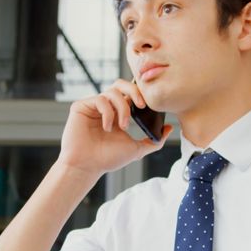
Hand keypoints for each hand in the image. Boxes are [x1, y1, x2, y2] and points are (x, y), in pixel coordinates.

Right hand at [57, 79, 173, 175]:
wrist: (87, 167)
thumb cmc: (107, 159)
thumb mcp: (136, 149)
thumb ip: (154, 140)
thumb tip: (169, 128)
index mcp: (117, 114)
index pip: (130, 94)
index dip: (140, 94)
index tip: (149, 105)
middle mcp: (105, 107)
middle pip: (120, 84)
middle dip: (134, 90)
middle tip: (142, 105)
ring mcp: (93, 106)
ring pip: (113, 92)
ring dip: (122, 108)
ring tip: (123, 126)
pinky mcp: (81, 106)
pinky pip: (100, 99)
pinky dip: (108, 113)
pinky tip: (107, 127)